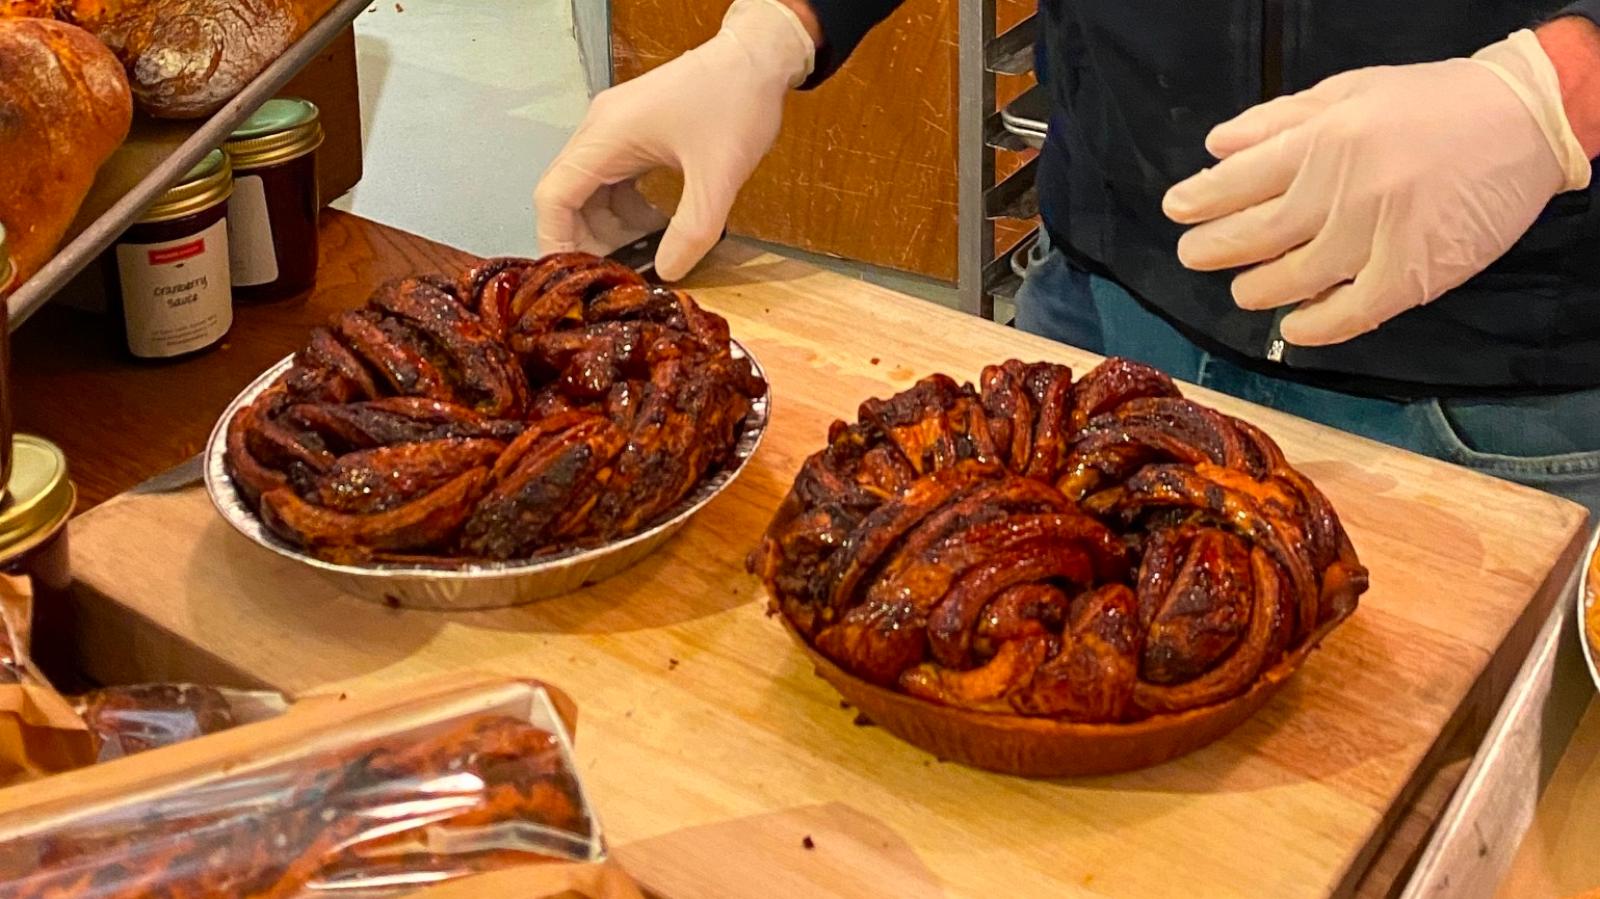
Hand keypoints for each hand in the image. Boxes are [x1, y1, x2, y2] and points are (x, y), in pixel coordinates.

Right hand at [534, 0, 815, 280]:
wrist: (757, 58)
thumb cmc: (737, 104)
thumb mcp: (719, 177)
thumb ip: (692, 231)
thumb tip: (666, 274)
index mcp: (606, 135)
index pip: (554, 197)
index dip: (557, 242)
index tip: (575, 280)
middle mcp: (599, 130)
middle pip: (567, 196)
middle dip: (586, 240)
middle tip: (615, 276)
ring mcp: (614, 129)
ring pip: (590, 191)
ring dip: (609, 227)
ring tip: (640, 257)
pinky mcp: (632, 133)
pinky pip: (613, 180)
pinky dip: (626, 210)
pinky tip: (655, 228)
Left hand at [1163, 30, 1591, 346]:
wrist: (1527, 121)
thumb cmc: (1433, 104)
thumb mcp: (1350, 92)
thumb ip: (1279, 120)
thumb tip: (1217, 147)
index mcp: (1323, 141)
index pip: (1238, 181)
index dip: (1200, 201)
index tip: (1178, 212)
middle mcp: (1341, 191)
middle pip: (1253, 235)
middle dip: (1213, 249)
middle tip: (1194, 255)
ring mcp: (1374, 237)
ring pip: (1291, 279)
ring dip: (1256, 289)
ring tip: (1245, 289)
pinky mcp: (1410, 276)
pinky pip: (1347, 314)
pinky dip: (1313, 327)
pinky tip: (1294, 326)